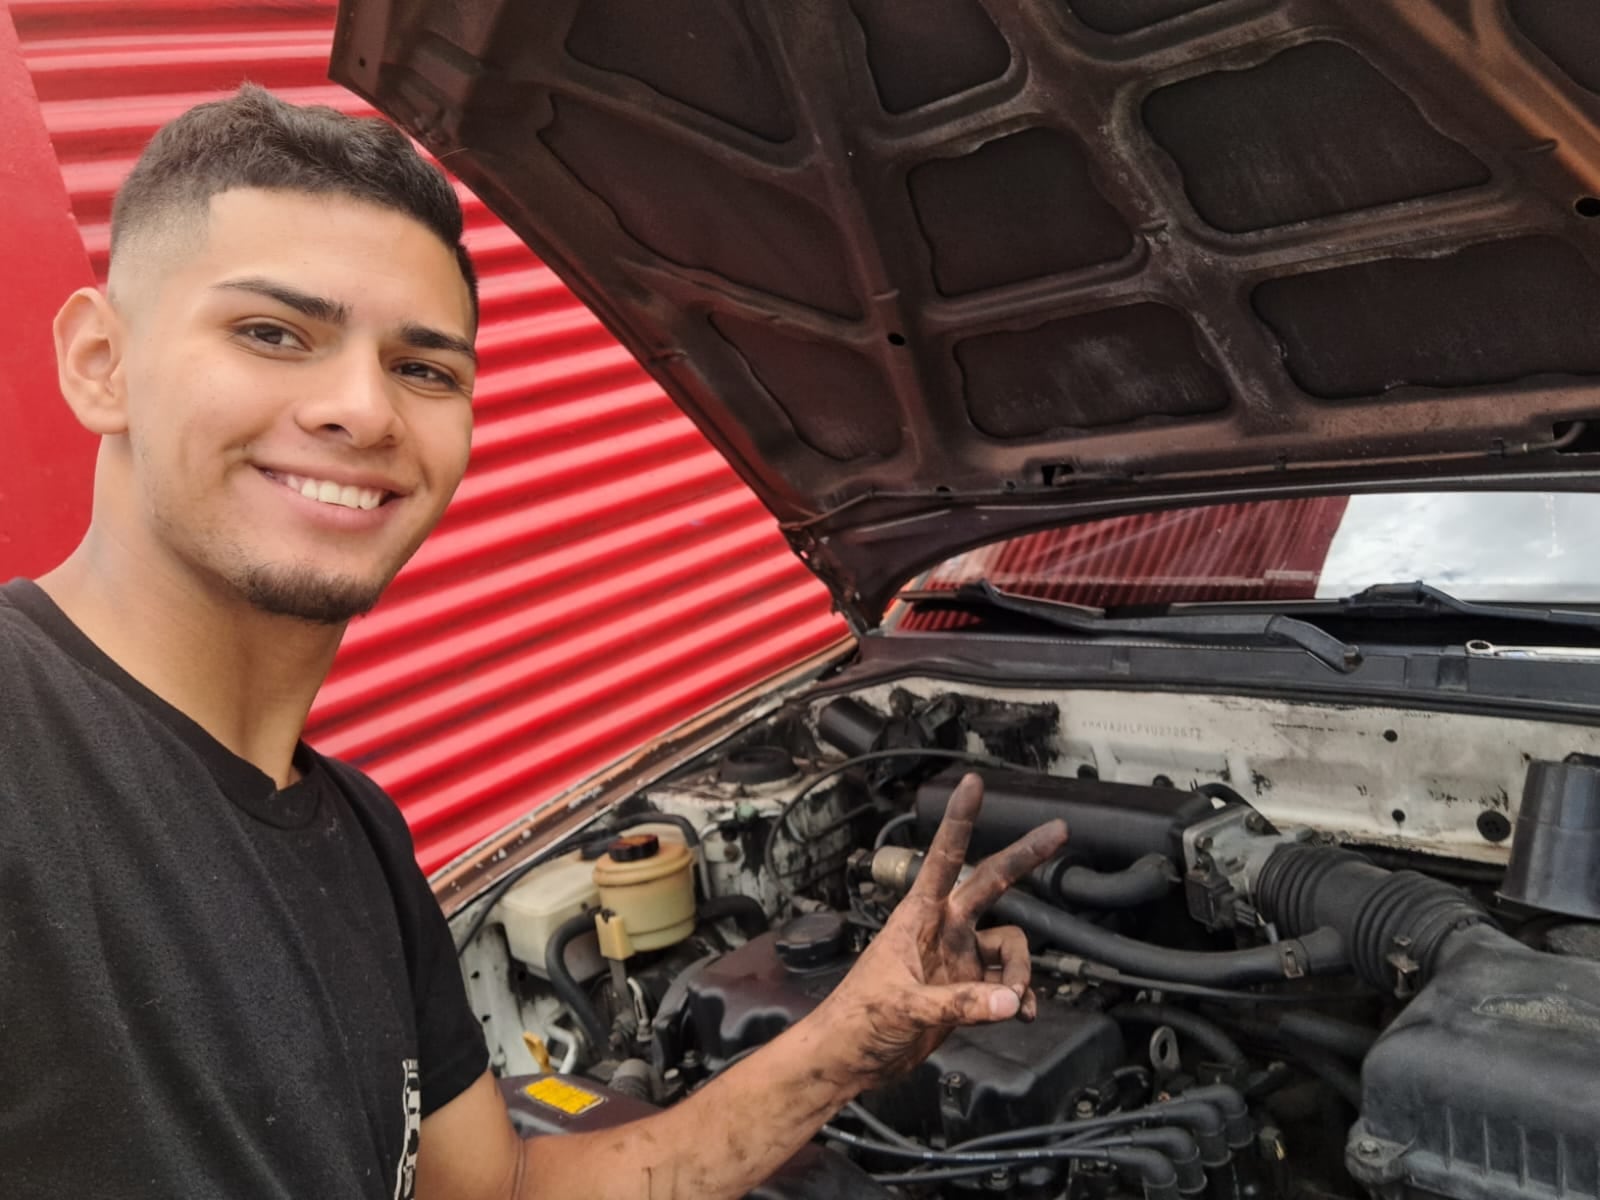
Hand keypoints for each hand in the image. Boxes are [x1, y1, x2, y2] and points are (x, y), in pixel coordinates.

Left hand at [811, 772, 1068, 1089]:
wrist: (849, 1060)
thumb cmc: (856, 1020)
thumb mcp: (904, 1008)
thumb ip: (959, 1004)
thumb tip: (1009, 1000)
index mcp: (917, 917)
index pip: (942, 857)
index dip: (959, 820)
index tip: (972, 783)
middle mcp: (942, 930)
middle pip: (990, 884)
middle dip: (1023, 858)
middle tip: (1058, 832)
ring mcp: (956, 960)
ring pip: (1009, 947)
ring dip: (1019, 972)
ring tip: (1011, 1001)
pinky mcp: (966, 992)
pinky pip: (1006, 985)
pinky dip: (1017, 998)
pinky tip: (1019, 1013)